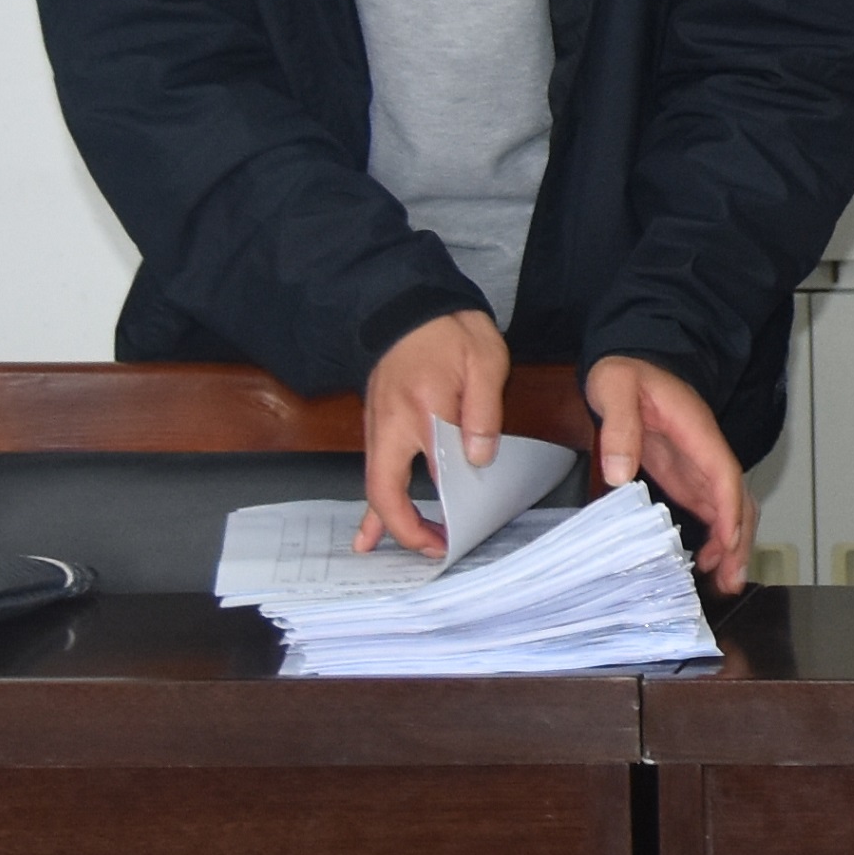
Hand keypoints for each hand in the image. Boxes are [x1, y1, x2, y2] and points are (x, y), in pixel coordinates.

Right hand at [359, 308, 514, 557]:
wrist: (410, 302)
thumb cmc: (450, 330)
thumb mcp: (485, 361)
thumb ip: (484, 412)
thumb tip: (478, 459)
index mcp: (422, 410)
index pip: (432, 474)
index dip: (442, 511)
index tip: (456, 534)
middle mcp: (391, 423)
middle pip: (385, 489)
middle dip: (405, 528)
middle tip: (432, 550)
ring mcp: (378, 424)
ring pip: (375, 482)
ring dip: (383, 519)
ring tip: (380, 551)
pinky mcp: (377, 423)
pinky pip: (374, 469)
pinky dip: (374, 500)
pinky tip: (369, 527)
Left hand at [587, 354, 755, 589]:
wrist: (630, 361)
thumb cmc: (626, 372)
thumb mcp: (615, 388)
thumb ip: (619, 426)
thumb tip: (619, 474)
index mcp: (696, 430)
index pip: (723, 473)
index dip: (729, 509)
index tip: (729, 542)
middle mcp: (705, 451)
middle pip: (736, 498)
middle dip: (739, 538)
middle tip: (730, 579)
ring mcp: (698, 465)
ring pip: (728, 508)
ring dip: (732, 543)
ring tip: (725, 581)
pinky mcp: (685, 475)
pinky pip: (710, 508)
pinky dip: (716, 536)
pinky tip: (707, 561)